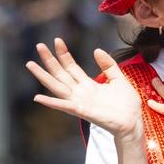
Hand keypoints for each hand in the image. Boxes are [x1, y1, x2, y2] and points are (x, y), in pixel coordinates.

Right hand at [26, 38, 141, 140]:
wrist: (133, 123)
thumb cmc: (126, 105)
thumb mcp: (118, 79)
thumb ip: (108, 65)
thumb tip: (97, 50)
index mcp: (88, 85)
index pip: (71, 67)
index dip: (63, 54)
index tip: (57, 40)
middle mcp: (80, 93)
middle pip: (61, 74)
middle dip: (49, 60)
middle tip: (39, 45)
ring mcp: (79, 102)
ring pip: (57, 87)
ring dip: (43, 76)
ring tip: (30, 64)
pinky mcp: (83, 112)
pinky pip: (65, 106)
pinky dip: (51, 102)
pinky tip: (38, 97)